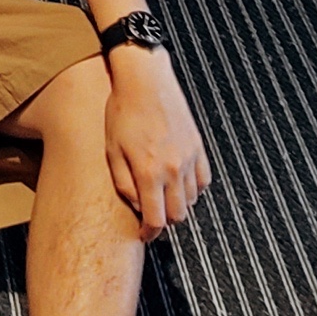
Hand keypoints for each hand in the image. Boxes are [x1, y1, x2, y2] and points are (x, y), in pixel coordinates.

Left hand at [103, 47, 211, 241]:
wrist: (145, 81)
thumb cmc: (123, 112)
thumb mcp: (112, 152)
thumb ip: (124, 185)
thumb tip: (137, 207)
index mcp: (149, 172)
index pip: (156, 220)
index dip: (149, 233)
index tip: (144, 234)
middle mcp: (173, 169)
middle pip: (177, 215)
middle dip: (164, 221)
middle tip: (152, 216)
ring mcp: (189, 158)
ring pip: (192, 200)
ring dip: (178, 204)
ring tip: (162, 196)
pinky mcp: (198, 147)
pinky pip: (203, 180)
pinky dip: (193, 188)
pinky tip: (179, 182)